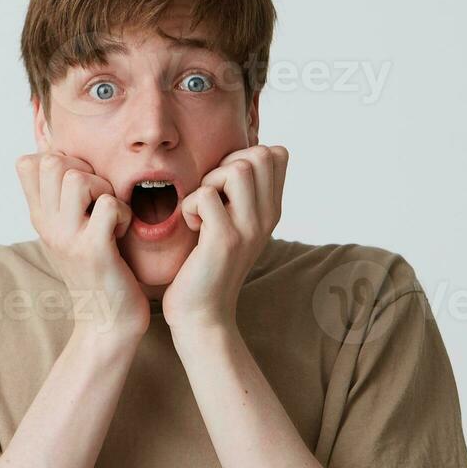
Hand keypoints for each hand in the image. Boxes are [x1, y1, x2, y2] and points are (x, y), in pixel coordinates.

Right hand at [15, 150, 149, 341]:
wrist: (106, 322)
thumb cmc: (96, 272)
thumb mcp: (68, 233)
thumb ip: (60, 199)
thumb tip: (55, 153)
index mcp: (40, 218)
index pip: (26, 163)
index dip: (59, 159)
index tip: (79, 186)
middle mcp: (47, 226)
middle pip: (51, 161)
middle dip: (83, 168)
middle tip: (97, 198)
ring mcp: (68, 239)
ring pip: (77, 178)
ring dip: (103, 189)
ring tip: (108, 215)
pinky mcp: (94, 251)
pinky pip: (108, 205)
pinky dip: (123, 212)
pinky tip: (120, 231)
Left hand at [162, 144, 287, 335]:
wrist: (202, 314)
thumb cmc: (208, 266)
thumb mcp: (234, 225)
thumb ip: (240, 194)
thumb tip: (234, 157)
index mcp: (271, 210)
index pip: (277, 153)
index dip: (243, 155)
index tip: (225, 185)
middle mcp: (267, 217)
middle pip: (258, 155)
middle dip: (226, 164)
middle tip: (211, 196)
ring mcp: (249, 228)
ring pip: (237, 169)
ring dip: (209, 182)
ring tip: (202, 211)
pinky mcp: (225, 240)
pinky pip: (206, 195)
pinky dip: (190, 206)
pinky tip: (192, 228)